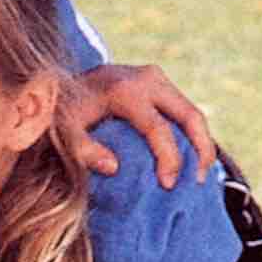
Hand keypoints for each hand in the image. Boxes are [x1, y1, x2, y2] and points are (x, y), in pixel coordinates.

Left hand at [63, 61, 215, 187]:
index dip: (169, 159)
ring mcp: (154, 76)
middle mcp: (145, 78)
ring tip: (198, 174)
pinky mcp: (157, 80)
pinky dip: (192, 133)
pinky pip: (183, 108)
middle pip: (189, 115)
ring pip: (191, 111)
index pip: (158, 128)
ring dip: (201, 142)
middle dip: (201, 150)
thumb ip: (82, 149)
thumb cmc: (63, 111)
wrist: (60, 79)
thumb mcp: (63, 130)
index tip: (167, 185)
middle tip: (198, 181)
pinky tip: (190, 158)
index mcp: (124, 90)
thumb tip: (113, 167)